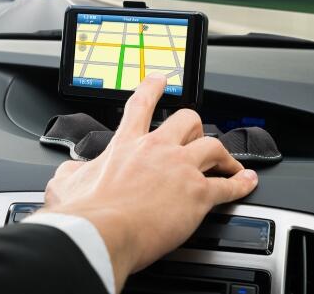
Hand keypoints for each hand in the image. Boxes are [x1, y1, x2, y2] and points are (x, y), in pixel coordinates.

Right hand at [40, 73, 257, 291]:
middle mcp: (156, 150)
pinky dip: (242, 183)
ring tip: (229, 164)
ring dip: (223, 155)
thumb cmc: (85, 212)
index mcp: (126, 145)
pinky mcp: (198, 194)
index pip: (142, 105)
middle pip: (188, 120)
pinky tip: (247, 182)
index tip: (160, 80)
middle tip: (197, 137)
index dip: (153, 88)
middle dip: (196, 127)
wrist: (102, 232)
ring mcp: (180, 169)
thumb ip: (71, 171)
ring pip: (214, 147)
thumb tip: (68, 172)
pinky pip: (229, 184)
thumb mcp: (66, 183)